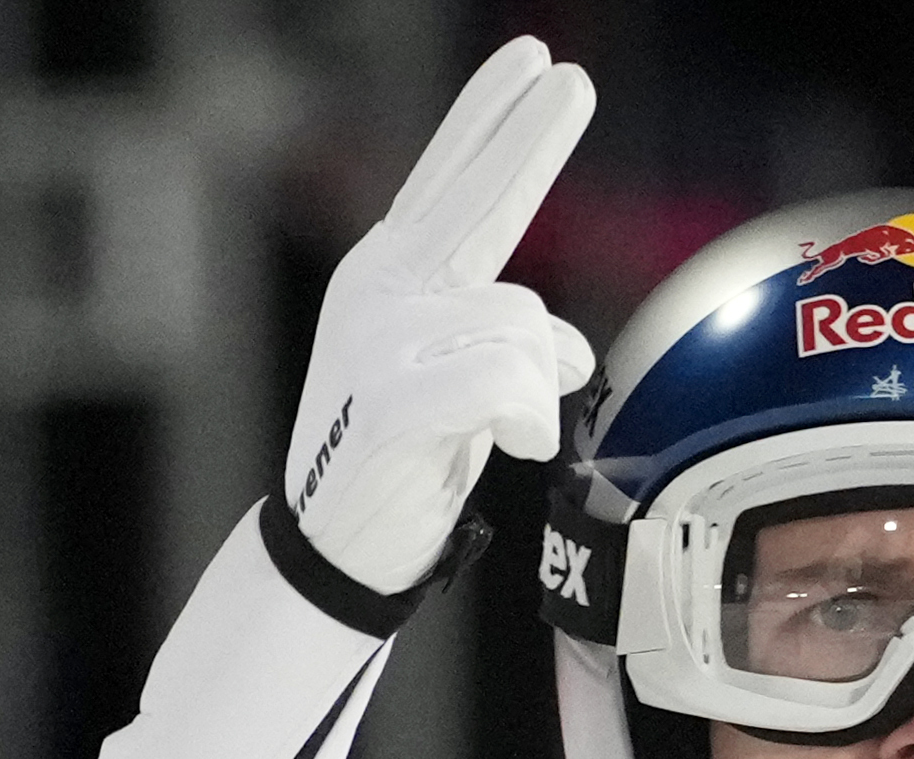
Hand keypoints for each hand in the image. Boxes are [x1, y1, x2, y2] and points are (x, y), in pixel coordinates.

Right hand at [283, 37, 595, 593]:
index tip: (530, 61)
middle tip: (574, 81)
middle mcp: (380, 287)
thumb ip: (506, 336)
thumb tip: (574, 350)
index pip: (446, 180)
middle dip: (529, 141)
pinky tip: (508, 446)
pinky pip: (506, 384)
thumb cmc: (405, 455)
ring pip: (520, 325)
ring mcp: (380, 338)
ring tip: (499, 429)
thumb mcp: (463, 381)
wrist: (338, 543)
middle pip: (473, 202)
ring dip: (537, 385)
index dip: (488, 119)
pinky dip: (527, 419)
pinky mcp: (391, 398)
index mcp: (391, 273)